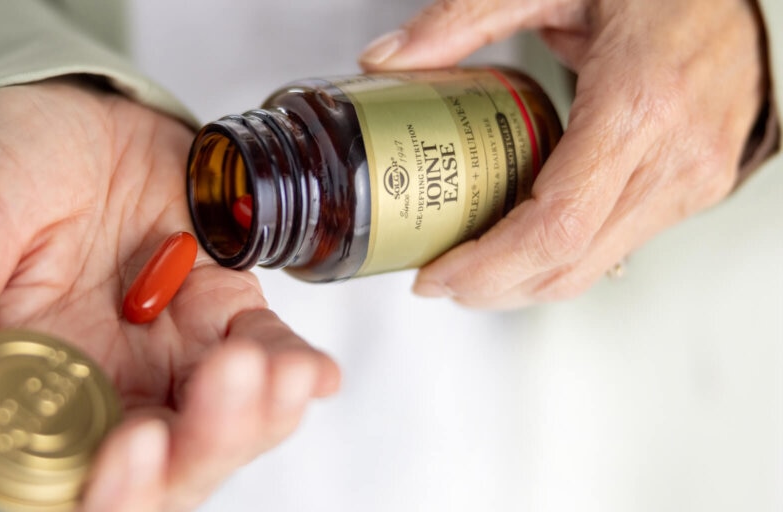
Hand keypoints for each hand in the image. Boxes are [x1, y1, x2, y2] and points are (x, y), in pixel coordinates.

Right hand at [0, 78, 340, 510]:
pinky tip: (313, 371)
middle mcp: (112, 388)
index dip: (114, 485)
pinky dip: (293, 367)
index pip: (77, 474)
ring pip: (226, 421)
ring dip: (258, 412)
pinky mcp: (225, 312)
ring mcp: (175, 356)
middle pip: (168, 464)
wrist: (73, 112)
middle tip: (228, 390)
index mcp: (39, 389)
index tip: (135, 447)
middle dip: (205, 446)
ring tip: (279, 373)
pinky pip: (269, 354)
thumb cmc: (8, 167)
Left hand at [360, 0, 766, 307]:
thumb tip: (388, 60)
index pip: (555, 226)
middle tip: (439, 280)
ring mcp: (691, 180)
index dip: (487, 265)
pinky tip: (520, 243)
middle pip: (569, 264)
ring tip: (469, 270)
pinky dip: (561, 257)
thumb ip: (465, 19)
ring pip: (594, 268)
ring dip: (524, 283)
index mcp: (637, 107)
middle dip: (493, 288)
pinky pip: (617, 245)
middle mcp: (674, 157)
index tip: (437, 273)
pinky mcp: (694, 189)